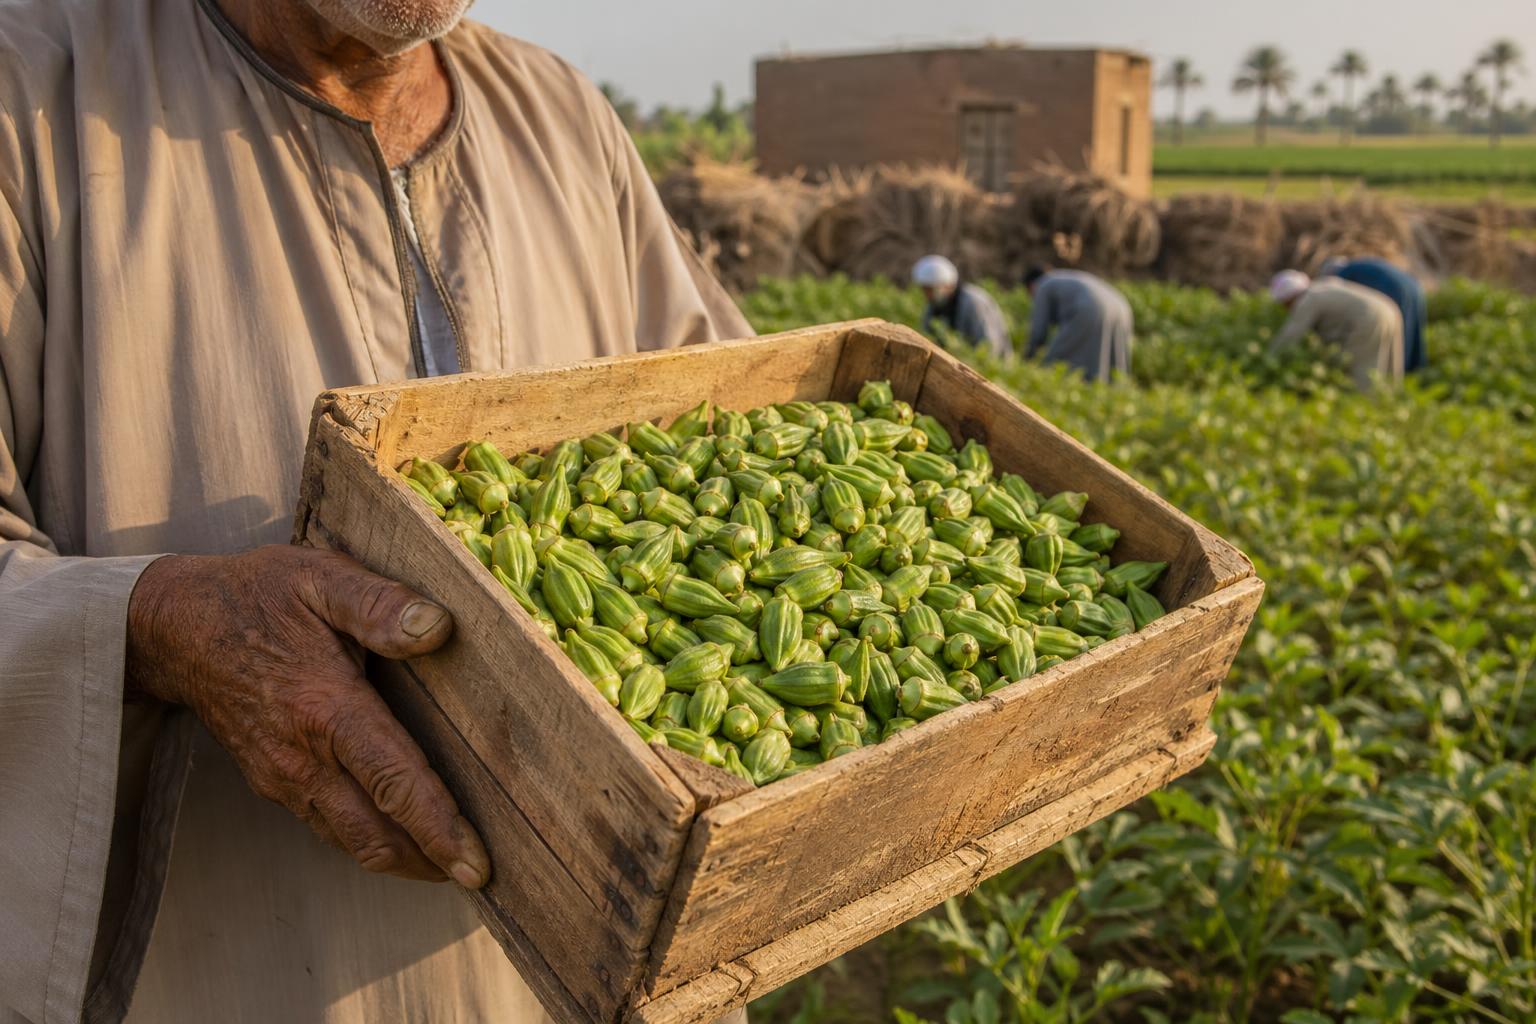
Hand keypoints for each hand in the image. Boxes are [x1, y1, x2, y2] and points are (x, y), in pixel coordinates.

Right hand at [126, 545, 488, 887]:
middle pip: (375, 835)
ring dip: (403, 861)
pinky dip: (370, 843)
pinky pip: (329, 827)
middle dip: (431, 863)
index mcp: (326, 708)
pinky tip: (400, 836)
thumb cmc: (257, 595)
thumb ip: (379, 603)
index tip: (476, 865)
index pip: (392, 783)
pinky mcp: (273, 782)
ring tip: (451, 866)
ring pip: (351, 842)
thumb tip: (437, 628)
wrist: (175, 628)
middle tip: (481, 876)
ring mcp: (284, 777)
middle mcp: (303, 756)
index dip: (438, 828)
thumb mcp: (320, 577)